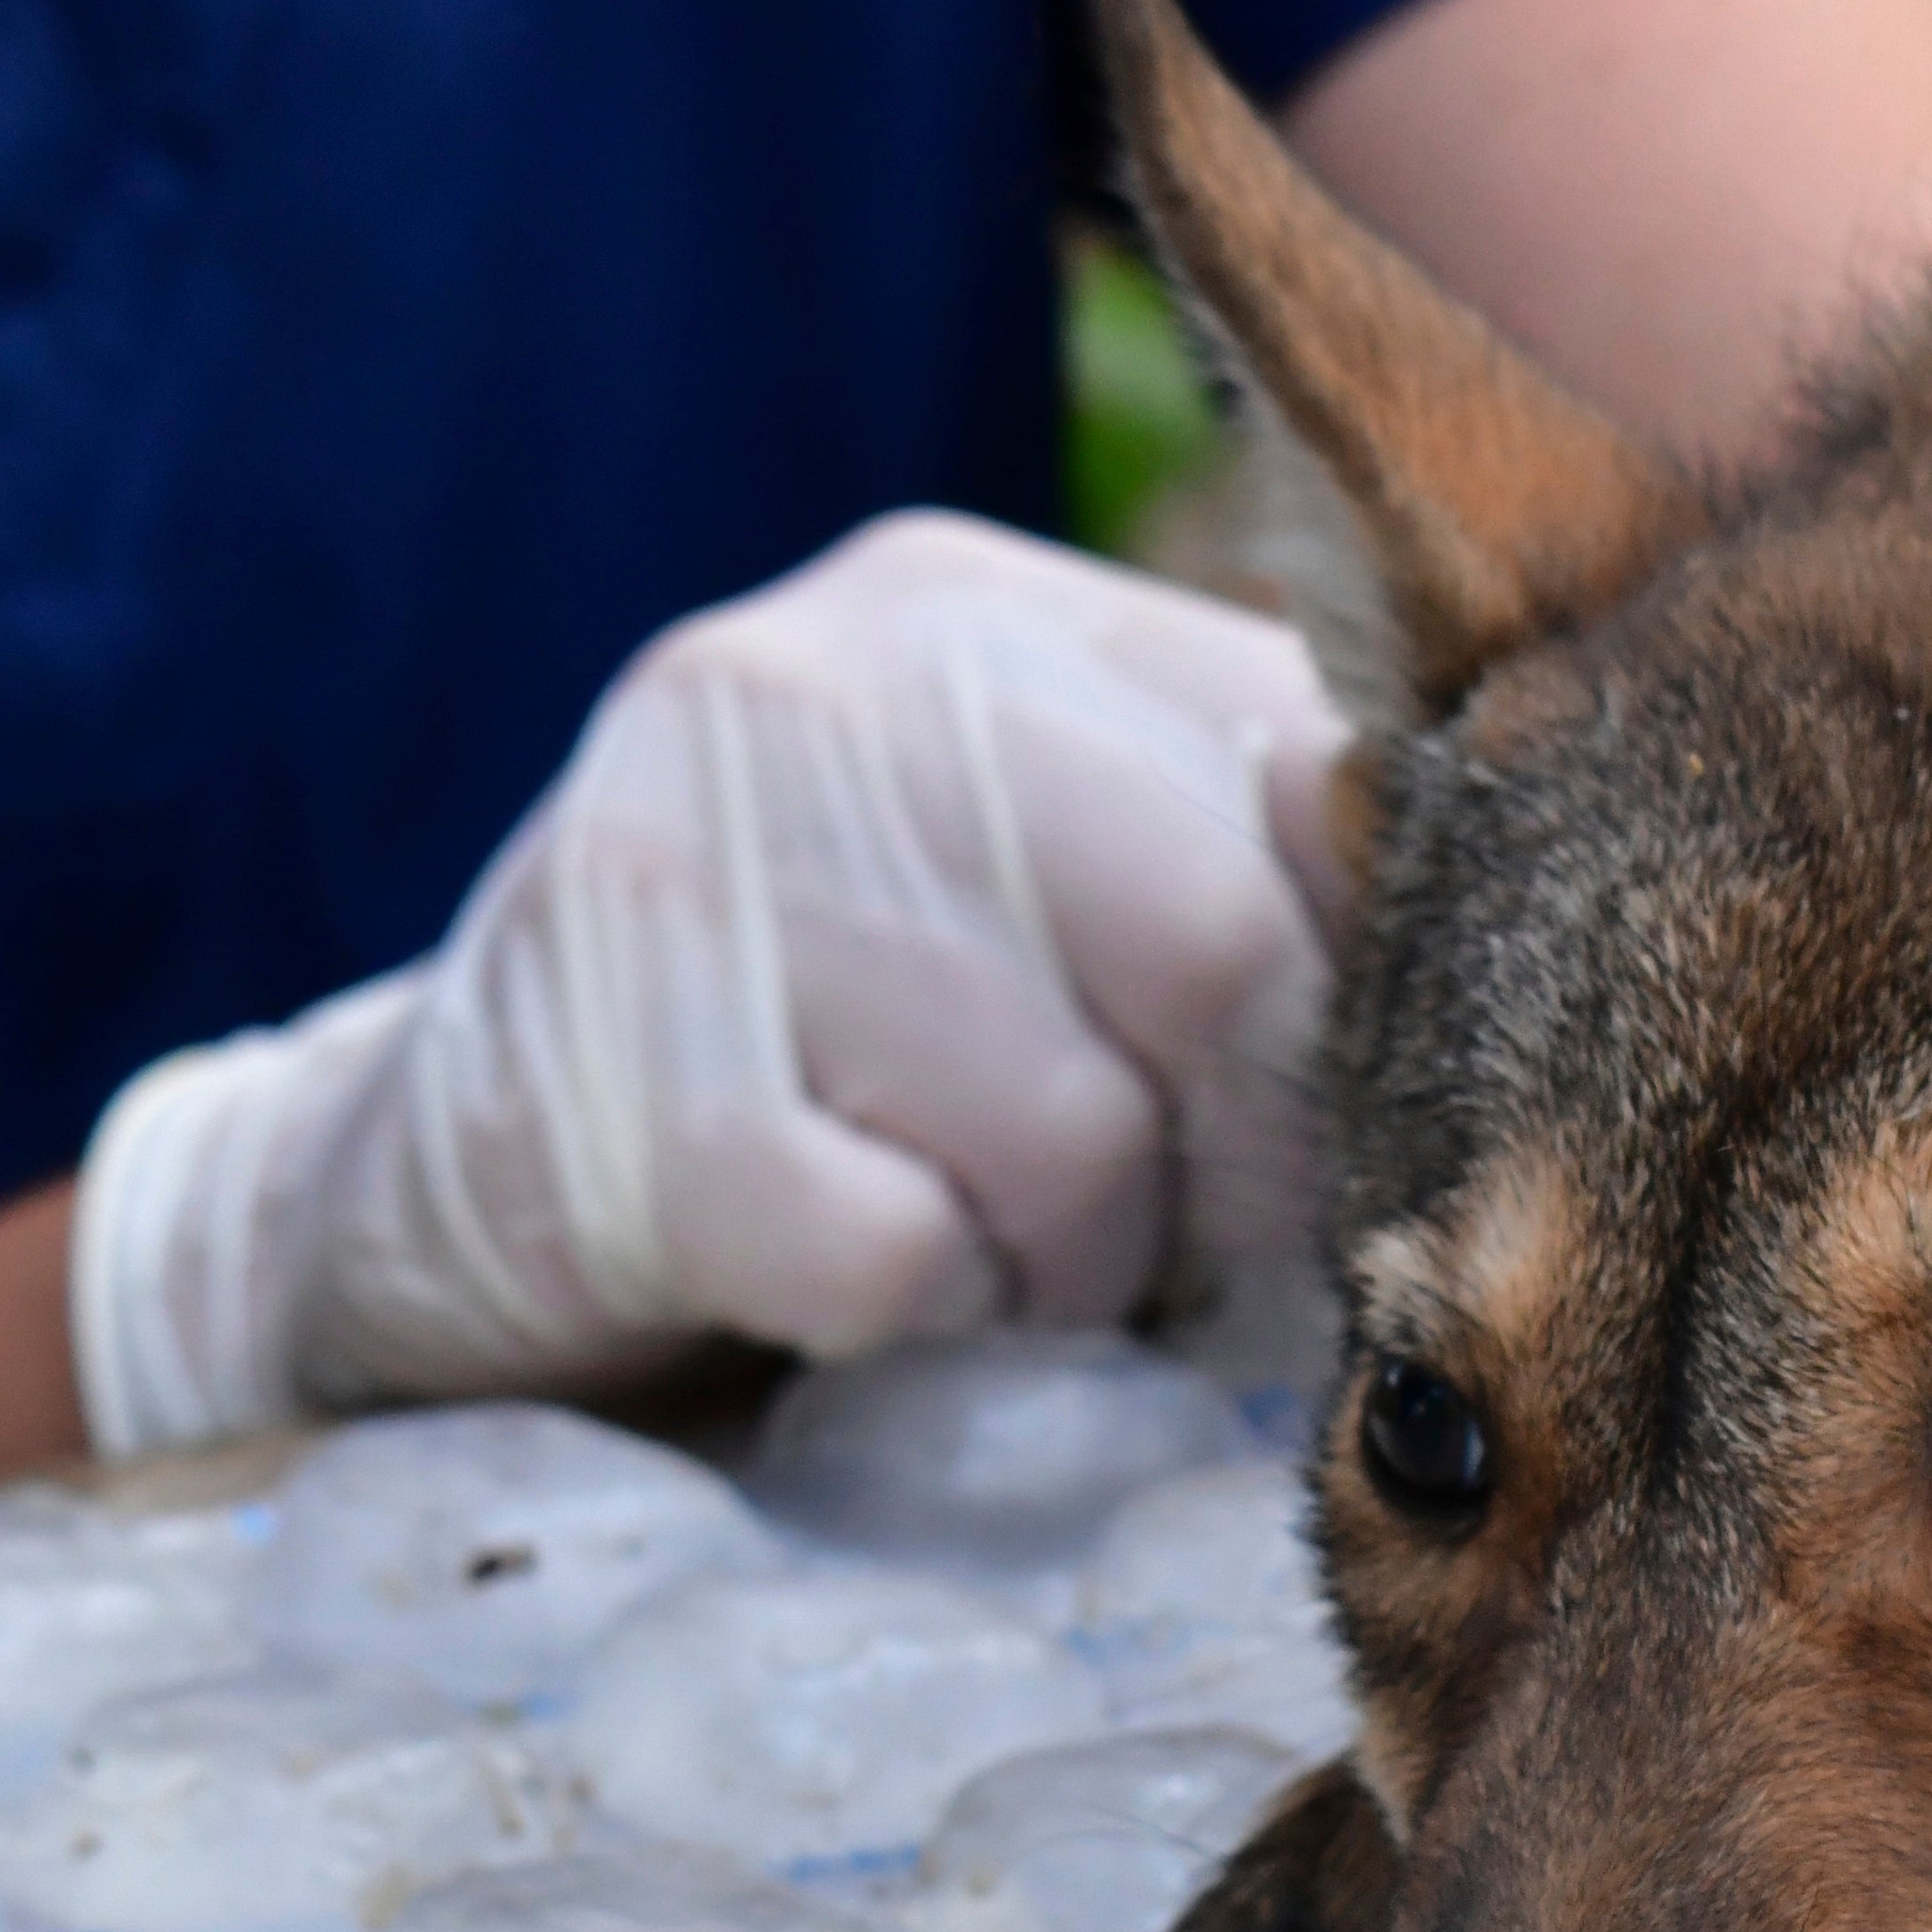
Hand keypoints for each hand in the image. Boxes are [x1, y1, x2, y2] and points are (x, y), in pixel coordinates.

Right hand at [72, 514, 1347, 1455]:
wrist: (441, 1177)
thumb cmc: (838, 1068)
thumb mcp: (1047, 911)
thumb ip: (1251, 882)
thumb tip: (1490, 971)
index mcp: (995, 616)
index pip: (1316, 786)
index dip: (1361, 1008)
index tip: (1317, 1126)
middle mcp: (843, 677)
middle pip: (1222, 953)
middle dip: (1234, 1165)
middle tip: (1158, 1240)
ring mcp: (698, 851)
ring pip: (1069, 1133)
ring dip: (1065, 1266)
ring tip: (977, 1252)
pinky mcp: (600, 1061)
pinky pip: (891, 1253)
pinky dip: (908, 1315)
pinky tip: (842, 1279)